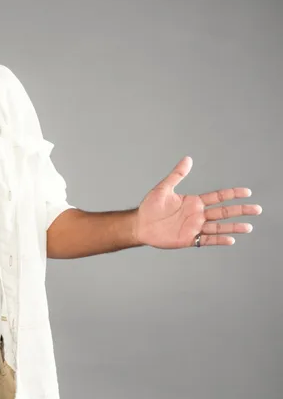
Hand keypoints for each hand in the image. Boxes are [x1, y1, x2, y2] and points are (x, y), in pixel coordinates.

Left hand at [135, 156, 261, 248]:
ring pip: (218, 227)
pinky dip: (218, 240)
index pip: (218, 197)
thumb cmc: (150, 207)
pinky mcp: (189, 239)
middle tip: (257, 209)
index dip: (232, 194)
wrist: (140, 225)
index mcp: (194, 202)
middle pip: (223, 212)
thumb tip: (188, 159)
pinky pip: (206, 240)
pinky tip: (230, 240)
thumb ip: (177, 175)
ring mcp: (194, 227)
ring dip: (233, 227)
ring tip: (249, 227)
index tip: (247, 192)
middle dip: (240, 210)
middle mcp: (198, 214)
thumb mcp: (164, 188)